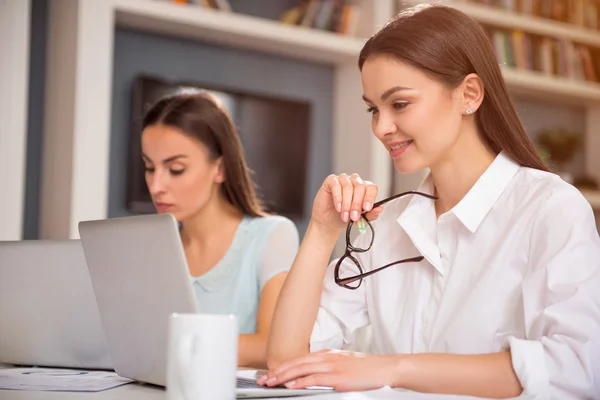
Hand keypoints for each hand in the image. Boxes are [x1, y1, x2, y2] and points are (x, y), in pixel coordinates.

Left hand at [256, 349, 400, 391]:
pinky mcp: (337, 377)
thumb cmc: (367, 368)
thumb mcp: (344, 363)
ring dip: (284, 376)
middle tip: (264, 379)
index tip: (272, 372)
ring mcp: (332, 366)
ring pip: (301, 369)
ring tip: (271, 382)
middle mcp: (327, 357)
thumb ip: (328, 366)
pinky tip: (291, 386)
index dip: (284, 366)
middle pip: (296, 362)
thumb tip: (314, 374)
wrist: (385, 368)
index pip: (300, 359)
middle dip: (278, 371)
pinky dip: (300, 381)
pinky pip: (314, 378)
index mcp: (327, 354)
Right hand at [311, 174, 383, 232]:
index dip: (370, 198)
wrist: (328, 221)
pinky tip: (338, 207)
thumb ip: (370, 214)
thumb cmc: (345, 217)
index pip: (371, 188)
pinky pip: (336, 185)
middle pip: (360, 187)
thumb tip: (380, 209)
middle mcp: (355, 181)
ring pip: (348, 187)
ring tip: (344, 215)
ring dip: (347, 204)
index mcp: (365, 189)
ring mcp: (343, 179)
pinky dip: (338, 197)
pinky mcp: (331, 180)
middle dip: (357, 204)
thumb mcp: (360, 219)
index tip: (367, 208)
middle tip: (353, 216)